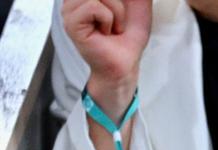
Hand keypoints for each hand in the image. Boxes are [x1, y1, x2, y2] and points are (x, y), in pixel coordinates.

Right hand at [62, 0, 151, 114]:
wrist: (126, 63)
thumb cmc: (128, 36)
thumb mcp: (137, 3)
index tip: (112, 12)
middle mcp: (73, 0)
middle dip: (118, 2)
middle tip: (118, 19)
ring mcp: (69, 9)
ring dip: (116, 11)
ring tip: (113, 26)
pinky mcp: (71, 22)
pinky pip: (94, 7)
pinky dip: (109, 19)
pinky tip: (106, 32)